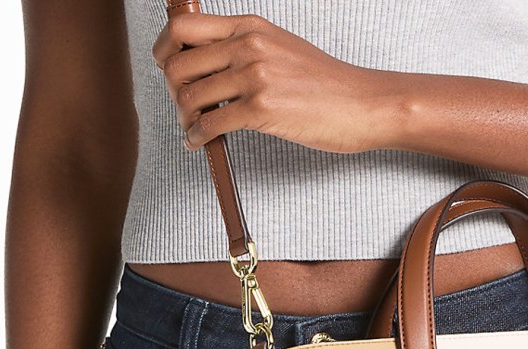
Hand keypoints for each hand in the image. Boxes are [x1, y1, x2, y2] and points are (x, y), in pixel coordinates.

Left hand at [152, 13, 404, 153]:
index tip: (167, 69)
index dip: (164, 51)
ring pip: (190, 96)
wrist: (363, 103)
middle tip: (184, 107)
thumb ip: (246, 47)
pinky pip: (211, 124)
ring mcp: (256, 77)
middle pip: (178, 64)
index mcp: (251, 27)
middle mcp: (249, 45)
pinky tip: (200, 142)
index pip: (184, 27)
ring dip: (185, 117)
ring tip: (194, 127)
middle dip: (173, 92)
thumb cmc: (328, 84)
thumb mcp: (282, 48)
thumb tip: (209, 63)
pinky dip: (197, 137)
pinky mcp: (263, 109)